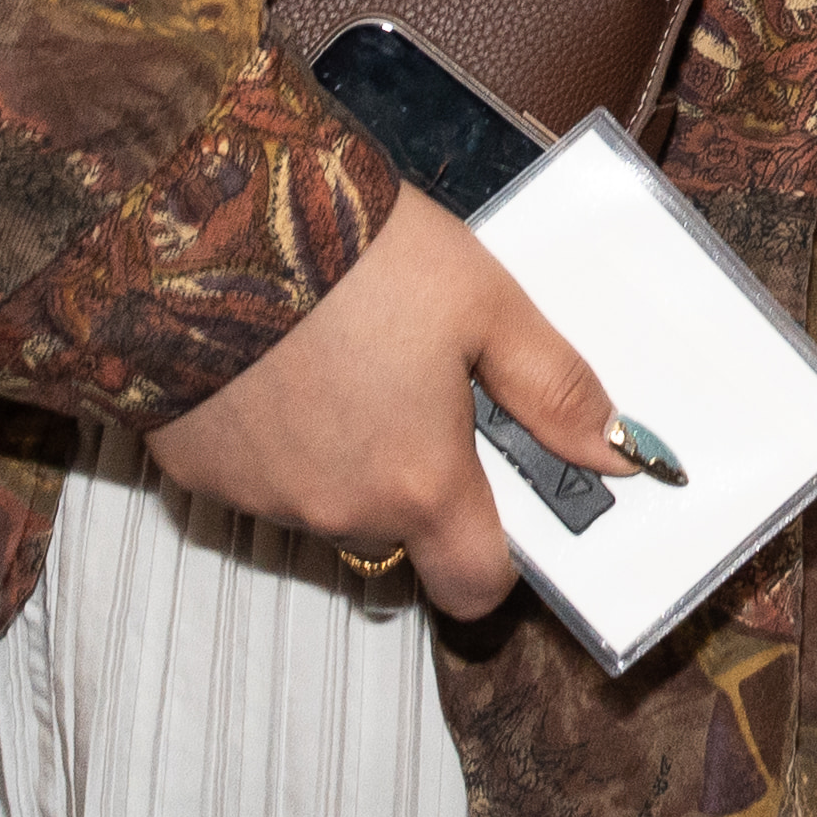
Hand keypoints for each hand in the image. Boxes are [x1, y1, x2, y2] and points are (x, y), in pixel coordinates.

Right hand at [140, 184, 625, 621]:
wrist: (205, 230)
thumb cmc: (355, 259)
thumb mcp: (488, 304)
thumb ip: (556, 390)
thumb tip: (620, 454)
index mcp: (420, 483)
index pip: (474, 586)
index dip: (497, 557)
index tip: (507, 504)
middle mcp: (338, 512)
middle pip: (401, 528)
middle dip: (420, 473)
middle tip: (427, 381)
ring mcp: (260, 497)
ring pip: (329, 498)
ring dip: (348, 450)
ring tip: (350, 352)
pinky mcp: (196, 470)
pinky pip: (258, 472)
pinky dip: (278, 434)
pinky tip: (284, 362)